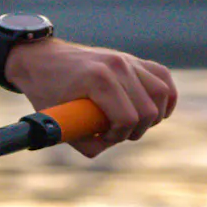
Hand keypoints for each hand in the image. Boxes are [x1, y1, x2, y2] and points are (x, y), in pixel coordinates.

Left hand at [6, 38, 175, 158]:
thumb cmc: (45, 91)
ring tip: (134, 124)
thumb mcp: (57, 121)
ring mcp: (126, 60)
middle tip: (116, 132)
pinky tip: (157, 110)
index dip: (119, 136)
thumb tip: (107, 146)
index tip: (103, 136)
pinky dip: (166, 96)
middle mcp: (117, 66)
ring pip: (162, 93)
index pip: (127, 118)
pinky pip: (163, 77)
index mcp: (97, 79)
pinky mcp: (132, 59)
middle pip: (148, 109)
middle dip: (135, 130)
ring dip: (154, 115)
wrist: (40, 60)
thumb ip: (84, 142)